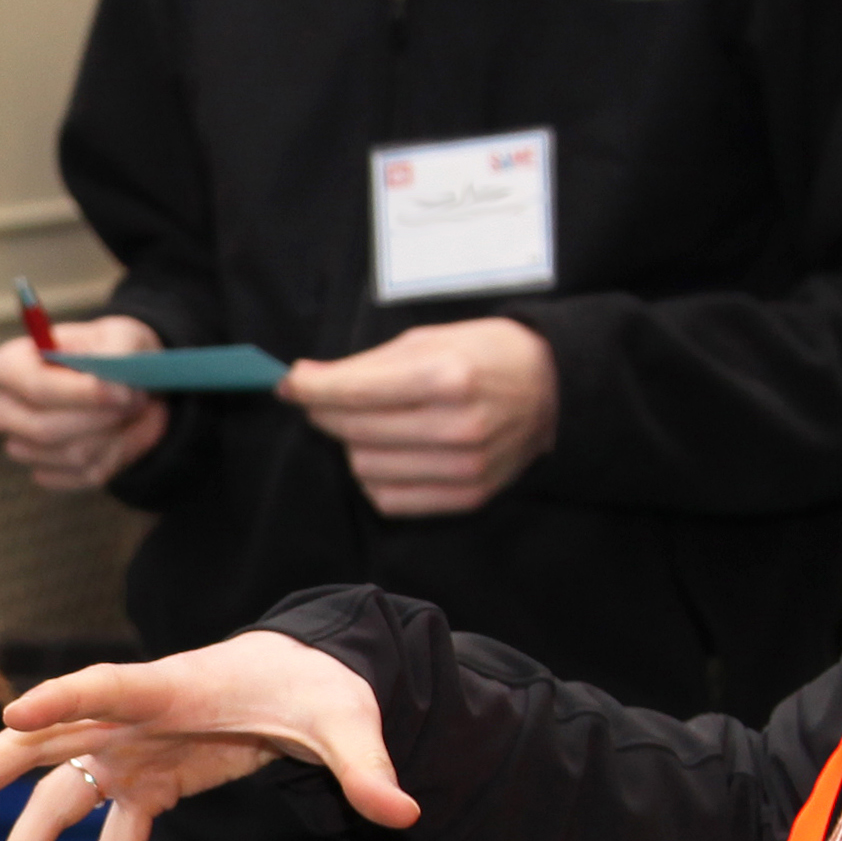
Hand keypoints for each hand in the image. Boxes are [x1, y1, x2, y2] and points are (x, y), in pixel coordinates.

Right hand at [0, 316, 166, 490]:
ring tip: (135, 409)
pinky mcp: (47, 472)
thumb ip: (118, 351)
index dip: (79, 393)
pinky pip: (87, 474)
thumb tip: (115, 389)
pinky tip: (126, 430)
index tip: (121, 392)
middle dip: (100, 418)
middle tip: (136, 400)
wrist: (123, 385)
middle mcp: (4, 408)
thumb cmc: (112, 352)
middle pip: (44, 429)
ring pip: (73, 454)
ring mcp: (22, 445)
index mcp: (9, 365)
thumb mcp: (121, 335)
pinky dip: (119, 453)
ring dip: (117, 433)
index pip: (33, 386)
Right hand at [0, 629, 414, 840]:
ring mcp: (132, 753)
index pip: (110, 687)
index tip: (17, 715)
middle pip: (47, 742)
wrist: (301, 678)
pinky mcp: (148, 784)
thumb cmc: (317, 685)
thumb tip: (400, 812)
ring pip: (60, 798)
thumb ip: (367, 766)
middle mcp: (134, 720)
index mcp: (174, 689)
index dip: (64, 699)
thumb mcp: (348, 719)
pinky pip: (112, 840)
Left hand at [279, 318, 557, 516]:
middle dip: (327, 412)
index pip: (355, 392)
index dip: (310, 388)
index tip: (289, 384)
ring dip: (352, 445)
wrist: (552, 390)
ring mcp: (464, 467)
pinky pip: (390, 500)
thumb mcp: (429, 340)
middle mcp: (457, 427)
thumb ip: (365, 364)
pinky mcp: (467, 496)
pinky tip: (388, 453)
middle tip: (327, 398)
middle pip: (354, 432)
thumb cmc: (486, 355)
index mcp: (448, 377)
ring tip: (369, 423)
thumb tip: (303, 380)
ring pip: (365, 468)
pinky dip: (376, 478)